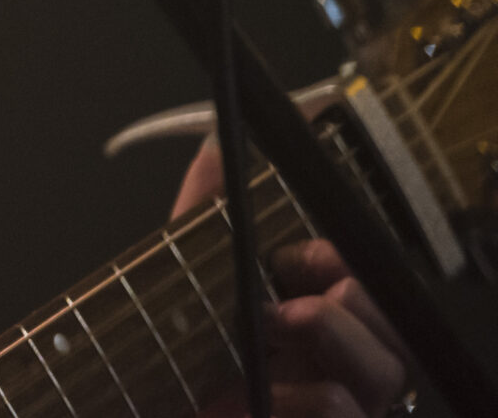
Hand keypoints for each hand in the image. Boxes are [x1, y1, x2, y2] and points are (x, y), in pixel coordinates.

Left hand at [174, 140, 413, 417]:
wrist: (142, 402)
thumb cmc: (174, 346)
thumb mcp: (183, 271)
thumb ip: (203, 213)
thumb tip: (215, 144)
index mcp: (313, 311)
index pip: (362, 276)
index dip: (341, 258)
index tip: (293, 252)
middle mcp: (335, 358)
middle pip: (393, 323)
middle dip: (356, 297)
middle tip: (296, 293)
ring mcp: (336, 401)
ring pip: (386, 370)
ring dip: (339, 337)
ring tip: (281, 321)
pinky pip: (346, 411)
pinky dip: (312, 397)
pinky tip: (266, 391)